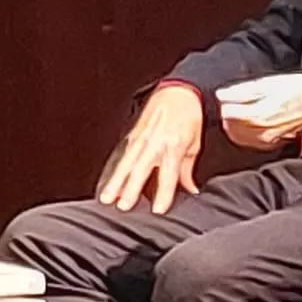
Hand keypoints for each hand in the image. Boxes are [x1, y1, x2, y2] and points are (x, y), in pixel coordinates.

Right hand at [98, 84, 203, 214]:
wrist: (178, 91)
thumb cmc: (189, 116)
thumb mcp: (195, 144)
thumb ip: (188, 170)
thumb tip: (190, 191)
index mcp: (174, 146)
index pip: (168, 175)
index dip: (163, 194)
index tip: (158, 210)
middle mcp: (154, 143)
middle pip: (140, 170)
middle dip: (130, 189)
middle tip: (122, 207)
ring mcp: (140, 138)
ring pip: (125, 164)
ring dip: (115, 182)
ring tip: (106, 197)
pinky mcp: (132, 135)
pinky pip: (122, 155)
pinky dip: (113, 170)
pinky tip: (107, 182)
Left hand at [216, 73, 301, 150]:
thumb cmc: (296, 88)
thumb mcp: (268, 82)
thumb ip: (242, 90)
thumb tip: (221, 95)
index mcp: (258, 114)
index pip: (226, 112)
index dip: (226, 101)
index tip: (229, 95)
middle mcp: (261, 132)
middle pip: (229, 125)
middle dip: (229, 112)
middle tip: (236, 101)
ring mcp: (266, 141)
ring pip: (236, 135)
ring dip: (235, 123)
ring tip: (245, 110)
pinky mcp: (271, 145)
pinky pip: (248, 142)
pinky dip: (244, 132)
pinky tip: (252, 122)